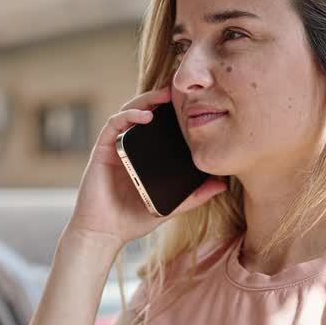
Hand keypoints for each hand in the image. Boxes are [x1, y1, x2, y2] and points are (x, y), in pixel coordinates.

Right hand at [68, 87, 226, 248]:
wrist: (103, 234)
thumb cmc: (133, 220)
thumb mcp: (170, 206)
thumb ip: (194, 196)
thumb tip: (223, 184)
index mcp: (144, 156)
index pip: (158, 125)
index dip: (172, 111)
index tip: (191, 101)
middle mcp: (129, 146)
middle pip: (144, 112)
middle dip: (160, 98)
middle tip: (180, 90)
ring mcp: (115, 146)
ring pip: (129, 112)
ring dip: (146, 100)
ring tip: (165, 97)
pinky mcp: (102, 150)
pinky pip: (114, 125)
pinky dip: (129, 116)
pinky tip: (145, 116)